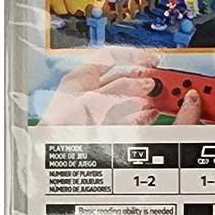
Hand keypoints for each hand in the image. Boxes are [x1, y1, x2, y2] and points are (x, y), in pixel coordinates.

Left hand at [39, 47, 160, 125]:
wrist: (54, 159)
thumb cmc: (60, 127)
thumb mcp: (94, 100)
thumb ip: (121, 89)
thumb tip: (144, 84)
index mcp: (80, 78)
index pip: (110, 57)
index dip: (133, 55)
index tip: (153, 60)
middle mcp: (88, 93)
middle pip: (123, 79)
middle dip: (143, 80)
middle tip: (160, 84)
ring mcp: (96, 112)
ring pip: (127, 99)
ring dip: (145, 99)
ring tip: (158, 100)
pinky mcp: (102, 129)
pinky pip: (126, 118)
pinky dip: (140, 116)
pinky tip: (149, 116)